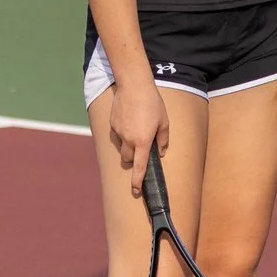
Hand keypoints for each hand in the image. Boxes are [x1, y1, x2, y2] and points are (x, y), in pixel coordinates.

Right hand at [110, 77, 168, 195]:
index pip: (139, 167)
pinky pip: (117, 134)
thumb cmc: (153, 103)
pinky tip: (129, 119)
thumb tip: (160, 152)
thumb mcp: (164, 121)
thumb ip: (162, 139)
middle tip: (141, 147)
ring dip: (128, 145)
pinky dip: (123, 133)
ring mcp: (118, 132)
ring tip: (136, 128)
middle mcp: (128, 139)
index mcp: (142, 141)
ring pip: (121, 147)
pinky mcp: (112, 124)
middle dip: (133, 158)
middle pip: (127, 159)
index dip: (137, 181)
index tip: (136, 191)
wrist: (134, 85)